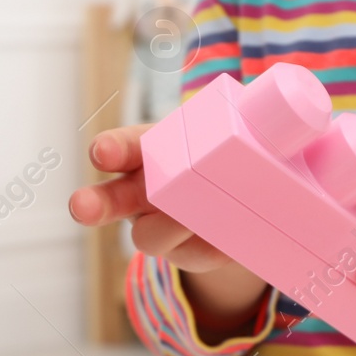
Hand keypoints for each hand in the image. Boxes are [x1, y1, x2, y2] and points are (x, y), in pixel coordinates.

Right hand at [68, 125, 231, 272]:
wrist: (244, 201)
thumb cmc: (222, 154)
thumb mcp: (230, 133)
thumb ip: (240, 120)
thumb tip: (275, 99)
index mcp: (149, 154)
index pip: (123, 147)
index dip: (111, 149)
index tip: (101, 152)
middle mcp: (144, 194)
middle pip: (110, 200)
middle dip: (94, 204)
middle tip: (81, 207)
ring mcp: (163, 228)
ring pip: (149, 236)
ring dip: (165, 228)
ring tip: (187, 219)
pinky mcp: (191, 254)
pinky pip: (194, 256)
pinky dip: (206, 247)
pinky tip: (221, 239)